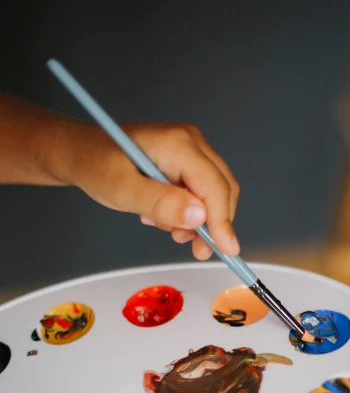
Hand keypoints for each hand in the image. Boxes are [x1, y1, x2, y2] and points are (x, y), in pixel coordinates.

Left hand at [54, 120, 240, 260]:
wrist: (80, 153)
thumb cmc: (95, 165)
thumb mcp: (122, 189)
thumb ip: (160, 203)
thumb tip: (199, 217)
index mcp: (178, 143)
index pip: (215, 187)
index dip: (222, 222)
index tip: (226, 250)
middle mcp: (191, 142)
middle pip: (222, 190)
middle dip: (212, 224)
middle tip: (194, 248)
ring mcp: (190, 150)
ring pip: (214, 194)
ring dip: (196, 219)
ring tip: (160, 223)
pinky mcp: (186, 161)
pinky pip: (201, 192)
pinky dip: (187, 211)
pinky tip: (161, 214)